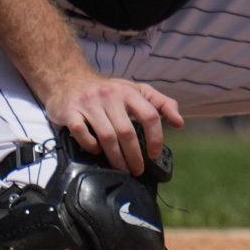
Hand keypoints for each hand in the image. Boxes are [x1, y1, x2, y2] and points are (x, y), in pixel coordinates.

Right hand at [47, 71, 182, 175]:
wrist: (69, 79)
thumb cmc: (109, 90)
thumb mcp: (137, 91)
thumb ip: (161, 104)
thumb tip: (180, 123)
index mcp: (130, 92)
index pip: (150, 115)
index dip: (155, 137)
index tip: (155, 154)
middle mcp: (111, 96)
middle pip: (127, 131)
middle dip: (135, 155)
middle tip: (138, 170)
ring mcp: (89, 104)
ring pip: (106, 136)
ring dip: (116, 157)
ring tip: (123, 169)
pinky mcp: (70, 112)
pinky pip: (81, 133)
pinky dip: (90, 146)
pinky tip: (97, 153)